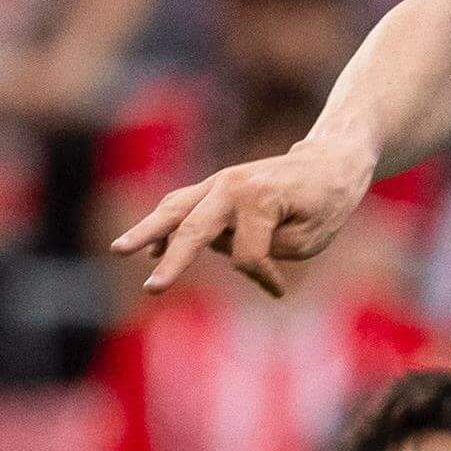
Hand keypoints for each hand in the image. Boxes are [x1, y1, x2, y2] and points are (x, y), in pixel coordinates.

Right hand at [108, 136, 375, 296]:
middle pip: (195, 229)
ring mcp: (219, 183)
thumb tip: (222, 248)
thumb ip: (265, 250)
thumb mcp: (309, 237)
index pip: (247, 255)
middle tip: (153, 289)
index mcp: (260, 198)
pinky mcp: (214, 187)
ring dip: (147, 231)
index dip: (262, 276)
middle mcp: (233, 186)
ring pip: (175, 209)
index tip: (278, 288)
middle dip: (174, 261)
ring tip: (119, 250)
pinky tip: (147, 249)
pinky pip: (181, 205)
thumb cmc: (326, 202)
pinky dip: (162, 224)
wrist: (331, 161)